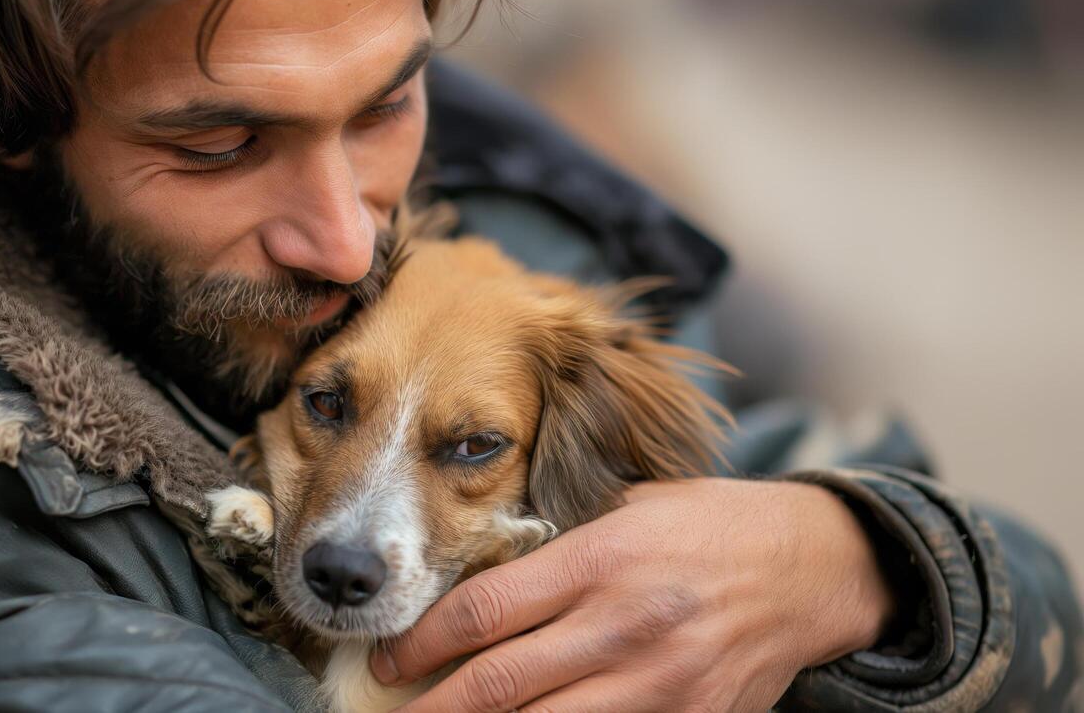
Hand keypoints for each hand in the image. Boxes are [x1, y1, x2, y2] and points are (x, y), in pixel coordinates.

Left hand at [372, 477, 894, 711]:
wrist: (811, 566)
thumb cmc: (704, 526)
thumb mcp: (626, 507)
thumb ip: (555, 544)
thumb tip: (470, 580)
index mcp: (601, 559)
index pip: (484, 611)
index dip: (423, 643)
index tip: (389, 657)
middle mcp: (625, 624)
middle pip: (500, 683)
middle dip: (432, 706)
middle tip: (392, 707)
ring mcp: (661, 683)